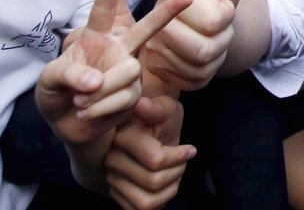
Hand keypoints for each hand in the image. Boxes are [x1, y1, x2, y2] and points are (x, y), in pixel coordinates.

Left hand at [36, 0, 191, 146]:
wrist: (70, 126)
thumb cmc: (57, 95)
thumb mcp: (49, 82)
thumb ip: (68, 75)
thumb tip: (94, 81)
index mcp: (95, 38)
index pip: (103, 11)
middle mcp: (117, 49)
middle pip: (146, 28)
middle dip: (167, 12)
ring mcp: (128, 70)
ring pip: (128, 72)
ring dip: (101, 91)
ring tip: (81, 103)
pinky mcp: (134, 93)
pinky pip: (126, 97)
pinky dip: (102, 108)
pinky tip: (89, 112)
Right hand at [106, 95, 195, 209]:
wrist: (150, 129)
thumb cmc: (162, 117)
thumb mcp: (166, 107)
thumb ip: (156, 107)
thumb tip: (140, 103)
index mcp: (123, 137)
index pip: (156, 160)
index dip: (180, 157)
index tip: (191, 149)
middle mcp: (112, 160)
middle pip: (154, 182)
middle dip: (177, 171)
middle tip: (182, 159)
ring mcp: (112, 179)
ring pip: (147, 202)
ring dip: (169, 189)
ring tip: (175, 171)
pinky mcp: (117, 193)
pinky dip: (160, 201)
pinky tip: (166, 183)